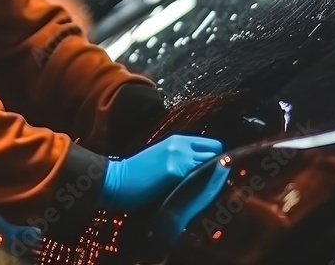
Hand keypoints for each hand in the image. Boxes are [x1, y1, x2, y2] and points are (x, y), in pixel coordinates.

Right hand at [100, 134, 223, 208]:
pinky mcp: (176, 171)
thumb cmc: (136, 174)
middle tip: (210, 183)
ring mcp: (179, 157)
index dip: (215, 158)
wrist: (116, 181)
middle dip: (218, 167)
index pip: (211, 144)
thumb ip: (181, 157)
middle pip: (216, 151)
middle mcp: (181, 145)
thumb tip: (202, 167)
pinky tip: (196, 194)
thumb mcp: (161, 156)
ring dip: (212, 177)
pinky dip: (203, 186)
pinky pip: (201, 177)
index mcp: (177, 140)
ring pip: (213, 163)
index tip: (212, 172)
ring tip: (204, 190)